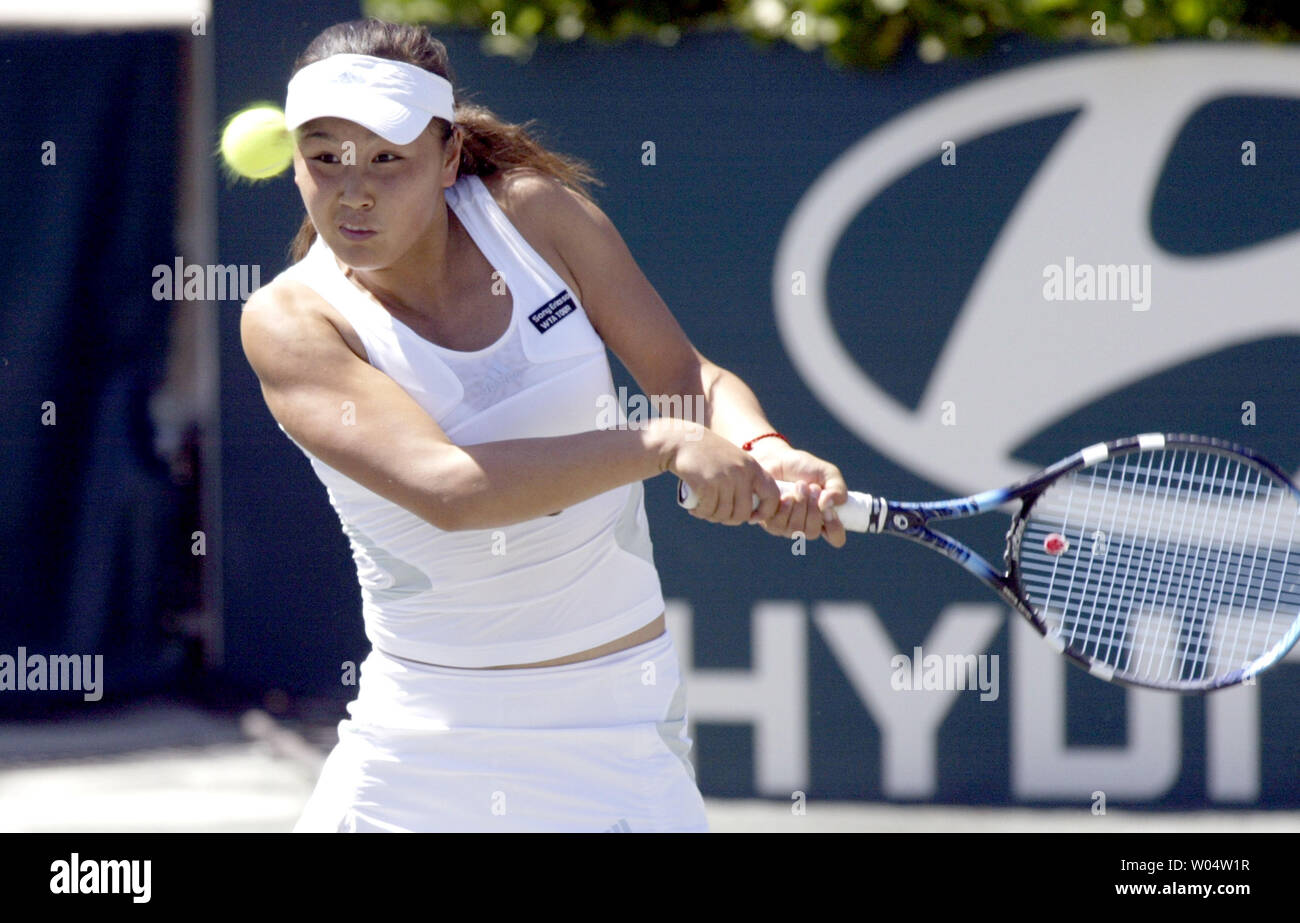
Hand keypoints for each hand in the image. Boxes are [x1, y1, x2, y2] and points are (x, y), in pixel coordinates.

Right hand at [660, 420, 780, 525]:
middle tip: (718, 515)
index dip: (764, 512)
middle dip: (730, 520)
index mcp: (753, 467)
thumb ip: (746, 480)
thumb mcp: (734, 461)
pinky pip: (708, 510)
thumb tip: (751, 513)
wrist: (682, 440)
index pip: (772, 496)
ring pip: (723, 514)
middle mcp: (742, 473)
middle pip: (743, 513)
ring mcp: (725, 478)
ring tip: (705, 510)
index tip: (751, 518)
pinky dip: (701, 512)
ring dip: (712, 516)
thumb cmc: (708, 454)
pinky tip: (696, 509)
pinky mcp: (707, 484)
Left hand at [746, 440, 847, 547]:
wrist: (776, 458)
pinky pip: (779, 525)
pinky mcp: (770, 522)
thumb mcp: (827, 473)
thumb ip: (837, 489)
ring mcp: (787, 526)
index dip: (834, 528)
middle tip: (812, 487)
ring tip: (799, 486)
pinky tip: (786, 495)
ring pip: (796, 529)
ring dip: (800, 505)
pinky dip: (785, 508)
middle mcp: (806, 526)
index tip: (829, 510)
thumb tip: (828, 504)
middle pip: (812, 533)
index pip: (835, 537)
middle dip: (813, 509)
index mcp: (824, 517)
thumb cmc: (803, 467)